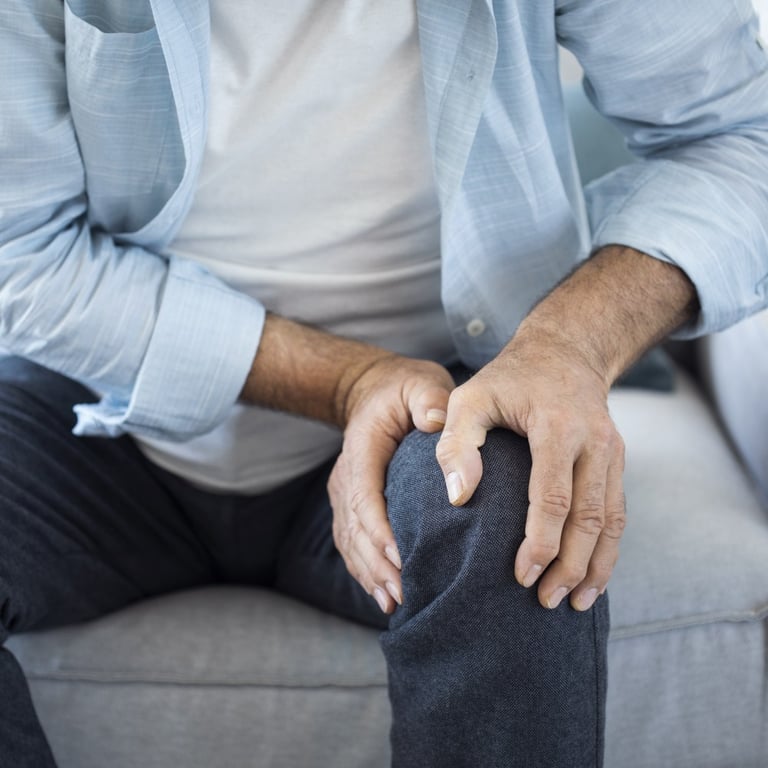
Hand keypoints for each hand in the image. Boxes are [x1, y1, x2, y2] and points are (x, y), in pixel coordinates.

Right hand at [327, 356, 454, 613]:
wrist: (374, 392)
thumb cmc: (404, 389)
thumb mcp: (420, 383)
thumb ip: (428, 399)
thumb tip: (438, 423)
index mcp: (361, 448)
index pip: (365, 494)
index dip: (379, 529)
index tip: (399, 558)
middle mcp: (346, 474)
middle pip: (355, 527)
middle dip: (377, 563)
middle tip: (404, 593)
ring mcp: (345, 492)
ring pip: (350, 541)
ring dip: (369, 573)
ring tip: (394, 602)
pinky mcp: (351, 505)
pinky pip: (352, 542)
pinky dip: (364, 570)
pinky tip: (382, 595)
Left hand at [435, 332, 625, 610]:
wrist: (564, 352)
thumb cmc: (507, 380)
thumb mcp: (470, 398)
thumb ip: (457, 443)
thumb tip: (459, 498)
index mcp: (557, 426)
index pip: (554, 497)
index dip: (540, 542)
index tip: (520, 575)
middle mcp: (594, 442)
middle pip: (590, 518)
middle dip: (570, 566)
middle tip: (544, 601)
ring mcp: (612, 452)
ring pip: (612, 521)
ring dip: (596, 566)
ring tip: (574, 603)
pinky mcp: (618, 462)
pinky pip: (618, 513)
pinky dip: (608, 549)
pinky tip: (593, 576)